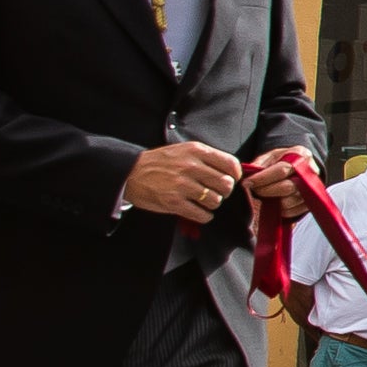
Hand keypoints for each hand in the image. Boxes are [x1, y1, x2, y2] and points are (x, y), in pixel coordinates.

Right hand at [120, 140, 243, 220]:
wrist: (131, 173)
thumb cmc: (160, 162)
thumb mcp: (183, 150)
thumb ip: (206, 158)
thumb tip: (232, 170)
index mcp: (196, 151)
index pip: (230, 164)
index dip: (235, 175)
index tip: (231, 179)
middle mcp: (191, 167)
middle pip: (226, 184)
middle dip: (224, 191)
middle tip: (216, 193)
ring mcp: (182, 185)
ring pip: (216, 201)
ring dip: (213, 204)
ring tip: (204, 202)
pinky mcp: (174, 202)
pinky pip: (202, 214)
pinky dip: (204, 216)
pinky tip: (198, 212)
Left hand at [244, 147, 320, 221]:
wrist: (299, 167)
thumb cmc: (282, 161)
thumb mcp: (270, 156)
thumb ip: (258, 164)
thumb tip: (247, 176)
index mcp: (301, 155)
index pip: (281, 170)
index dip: (262, 178)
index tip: (247, 183)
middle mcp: (310, 172)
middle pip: (286, 187)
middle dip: (265, 191)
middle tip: (255, 190)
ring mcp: (313, 189)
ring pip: (288, 202)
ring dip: (271, 201)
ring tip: (265, 195)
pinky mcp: (310, 203)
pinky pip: (291, 212)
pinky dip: (279, 210)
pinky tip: (274, 202)